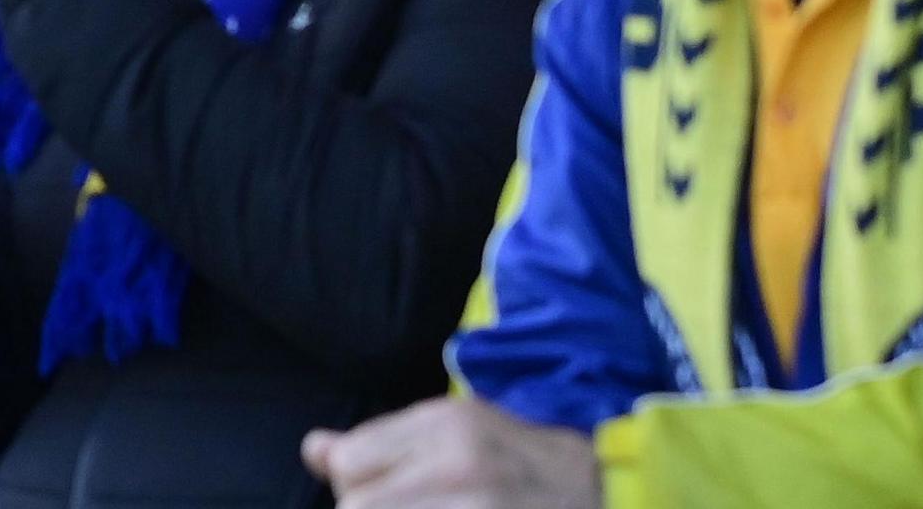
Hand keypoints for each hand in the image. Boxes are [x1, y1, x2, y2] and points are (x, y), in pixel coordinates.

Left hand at [302, 397, 601, 508]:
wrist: (608, 494)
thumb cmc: (521, 464)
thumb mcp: (456, 430)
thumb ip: (382, 442)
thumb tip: (314, 450)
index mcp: (445, 424)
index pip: (348, 463)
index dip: (353, 486)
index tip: (380, 494)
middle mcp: (458, 464)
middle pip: (357, 506)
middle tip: (405, 507)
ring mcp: (477, 506)